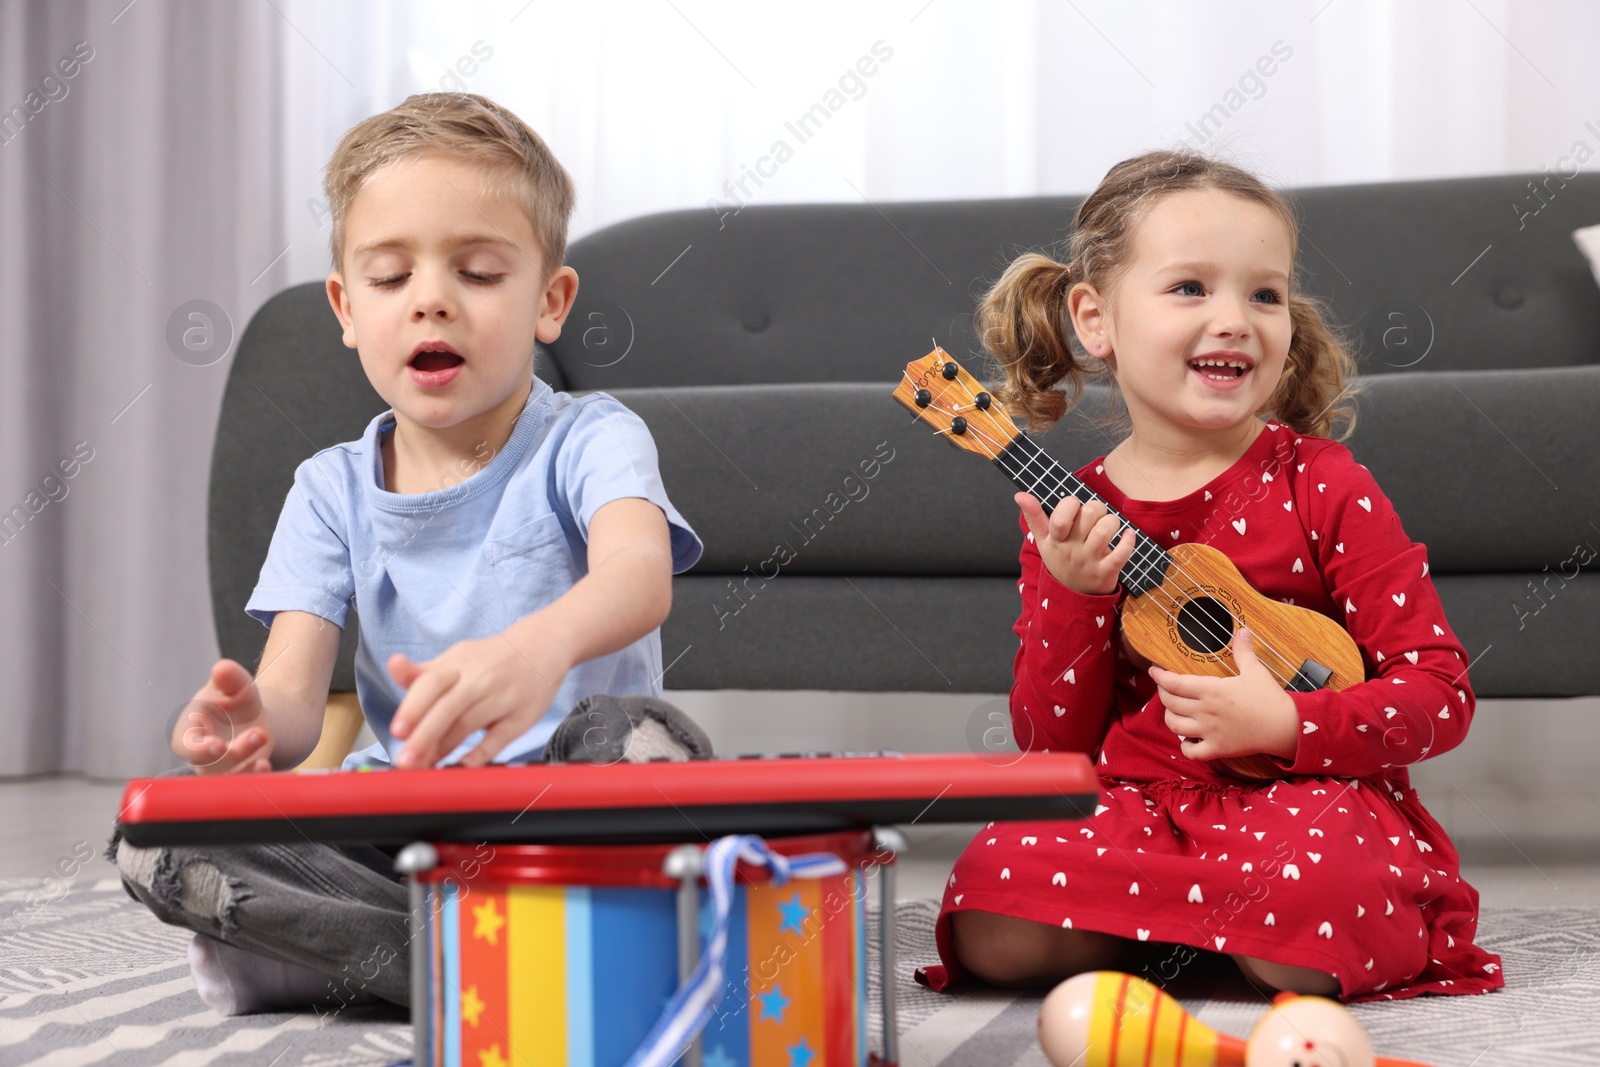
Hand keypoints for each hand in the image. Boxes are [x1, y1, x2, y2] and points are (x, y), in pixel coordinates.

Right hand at [172, 659, 274, 773]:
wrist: (256, 718)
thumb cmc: (234, 699)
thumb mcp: (235, 685)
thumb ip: (229, 678)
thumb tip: (222, 668)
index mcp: (189, 733)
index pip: (186, 746)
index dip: (199, 749)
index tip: (217, 745)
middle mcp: (202, 758)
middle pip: (212, 765)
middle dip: (235, 753)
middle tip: (259, 734)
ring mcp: (222, 772)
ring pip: (230, 781)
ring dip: (247, 772)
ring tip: (264, 760)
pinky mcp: (242, 779)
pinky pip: (246, 786)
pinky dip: (257, 781)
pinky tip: (268, 769)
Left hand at [387, 632, 569, 767]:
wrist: (542, 645)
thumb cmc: (491, 659)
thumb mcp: (456, 659)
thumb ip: (421, 672)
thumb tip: (392, 665)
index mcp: (459, 663)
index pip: (431, 684)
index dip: (413, 708)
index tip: (397, 731)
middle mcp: (481, 678)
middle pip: (448, 707)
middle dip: (424, 735)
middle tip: (406, 761)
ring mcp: (504, 697)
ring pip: (470, 724)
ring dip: (445, 748)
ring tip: (425, 767)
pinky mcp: (522, 716)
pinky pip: (500, 737)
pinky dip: (482, 752)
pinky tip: (464, 764)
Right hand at [1016, 491, 1136, 595]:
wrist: (1071, 595)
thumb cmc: (1060, 559)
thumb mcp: (1043, 540)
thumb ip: (1034, 516)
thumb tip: (1020, 494)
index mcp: (1055, 539)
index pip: (1062, 513)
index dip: (1071, 503)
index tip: (1075, 508)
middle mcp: (1072, 549)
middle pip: (1089, 514)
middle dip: (1098, 508)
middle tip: (1097, 516)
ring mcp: (1089, 562)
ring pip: (1104, 531)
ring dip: (1112, 522)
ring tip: (1110, 525)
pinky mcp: (1106, 572)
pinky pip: (1121, 554)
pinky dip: (1128, 541)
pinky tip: (1127, 534)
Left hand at [1148, 628, 1297, 762]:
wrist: (1286, 727)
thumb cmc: (1269, 698)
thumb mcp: (1255, 671)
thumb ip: (1243, 652)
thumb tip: (1242, 631)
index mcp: (1212, 690)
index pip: (1175, 683)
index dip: (1160, 677)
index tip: (1153, 671)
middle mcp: (1206, 711)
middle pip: (1170, 703)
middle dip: (1162, 694)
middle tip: (1164, 688)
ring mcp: (1210, 732)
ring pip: (1175, 726)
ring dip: (1170, 718)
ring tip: (1174, 711)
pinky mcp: (1217, 749)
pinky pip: (1191, 752)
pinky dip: (1185, 746)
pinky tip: (1187, 739)